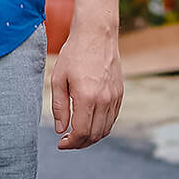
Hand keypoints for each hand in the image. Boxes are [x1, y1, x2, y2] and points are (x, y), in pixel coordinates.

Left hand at [51, 25, 122, 148]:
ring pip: (106, 129)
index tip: (61, 143)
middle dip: (80, 143)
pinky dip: (101, 126)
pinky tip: (89, 122)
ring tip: (77, 134)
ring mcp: (115, 97)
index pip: (82, 132)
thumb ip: (59, 106)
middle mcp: (104, 100)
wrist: (96, 35)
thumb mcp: (58, 78)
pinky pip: (112, 118)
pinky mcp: (120, 94)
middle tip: (67, 141)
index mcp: (87, 96)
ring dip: (92, 137)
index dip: (71, 142)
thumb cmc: (74, 54)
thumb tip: (61, 130)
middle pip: (95, 135)